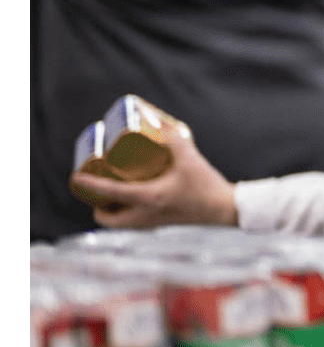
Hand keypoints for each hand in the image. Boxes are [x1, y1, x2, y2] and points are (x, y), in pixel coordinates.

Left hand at [70, 123, 238, 228]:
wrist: (225, 209)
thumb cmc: (207, 184)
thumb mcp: (190, 158)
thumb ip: (174, 139)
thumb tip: (159, 122)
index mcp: (148, 198)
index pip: (110, 193)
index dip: (89, 185)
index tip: (75, 177)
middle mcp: (145, 215)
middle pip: (108, 218)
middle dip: (96, 205)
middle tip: (96, 186)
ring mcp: (153, 222)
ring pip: (119, 223)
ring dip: (110, 211)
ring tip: (111, 192)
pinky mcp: (161, 223)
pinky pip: (133, 222)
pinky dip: (125, 213)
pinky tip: (133, 197)